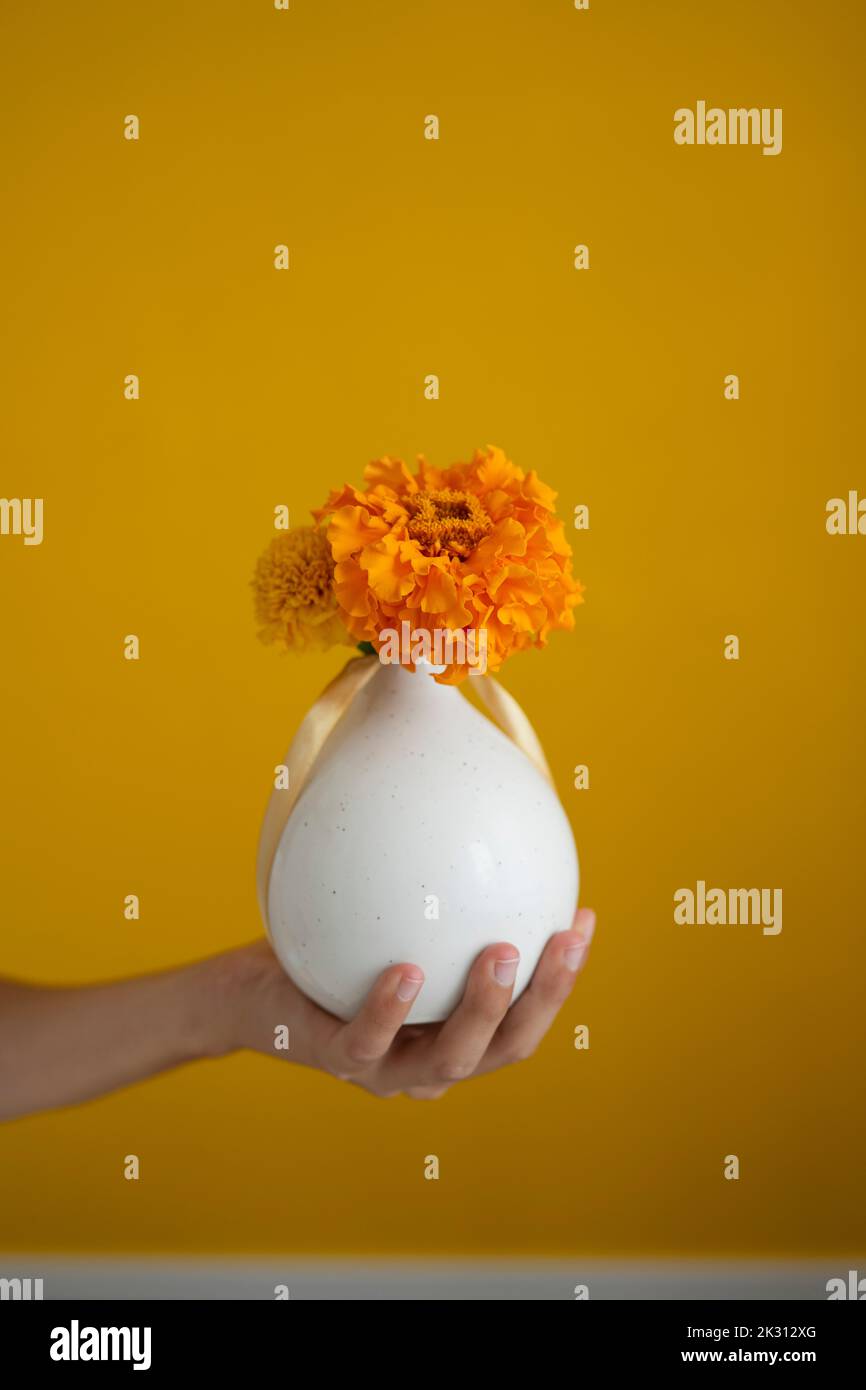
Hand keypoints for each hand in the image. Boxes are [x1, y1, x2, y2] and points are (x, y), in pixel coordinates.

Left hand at [215, 907, 595, 1099]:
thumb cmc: (332, 937)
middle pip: (508, 1047)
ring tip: (500, 954)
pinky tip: (407, 970)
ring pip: (451, 1060)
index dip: (563, 976)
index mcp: (459, 1028)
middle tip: (563, 939)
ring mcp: (387, 1070)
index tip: (583, 916)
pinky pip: (367, 1042)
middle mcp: (432, 1060)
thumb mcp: (390, 903)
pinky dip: (390, 1011)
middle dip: (545, 998)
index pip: (527, 1014)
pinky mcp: (337, 1061)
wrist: (255, 985)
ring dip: (484, 1011)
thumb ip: (432, 869)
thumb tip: (458, 777)